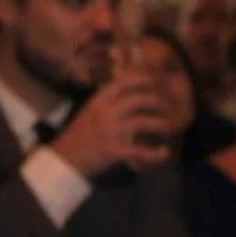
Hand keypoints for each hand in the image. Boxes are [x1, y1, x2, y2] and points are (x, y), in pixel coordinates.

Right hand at [47, 72, 172, 175]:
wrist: (65, 157)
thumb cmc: (81, 133)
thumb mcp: (92, 110)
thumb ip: (110, 100)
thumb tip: (132, 88)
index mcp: (100, 99)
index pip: (125, 80)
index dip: (146, 79)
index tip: (159, 82)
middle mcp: (106, 112)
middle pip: (138, 99)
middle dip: (159, 100)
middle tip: (170, 106)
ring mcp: (110, 130)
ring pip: (142, 121)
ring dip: (161, 123)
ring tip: (170, 126)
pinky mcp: (114, 150)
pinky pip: (139, 150)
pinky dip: (155, 152)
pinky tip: (165, 152)